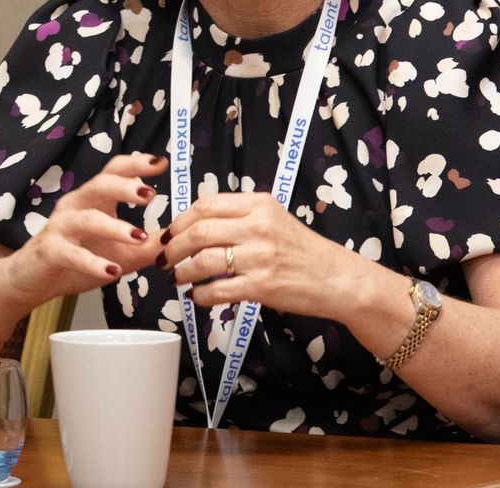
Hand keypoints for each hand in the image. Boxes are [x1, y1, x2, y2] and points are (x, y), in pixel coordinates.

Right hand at [0, 153, 166, 305]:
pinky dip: (93, 262)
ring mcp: (60, 227)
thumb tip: (179, 239)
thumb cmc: (75, 261)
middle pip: (99, 185)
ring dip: (114, 227)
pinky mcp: (50, 251)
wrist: (30, 280)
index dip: (136, 165)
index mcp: (93, 201)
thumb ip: (147, 245)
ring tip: (138, 236)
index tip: (161, 162)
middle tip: (150, 195)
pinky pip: (72, 253)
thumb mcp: (119, 254)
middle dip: (125, 187)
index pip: (113, 172)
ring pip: (87, 219)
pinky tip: (112, 271)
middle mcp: (75, 207)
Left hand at [159, 191, 361, 315]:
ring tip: (175, 277)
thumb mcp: (274, 218)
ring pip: (204, 261)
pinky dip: (200, 295)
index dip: (180, 219)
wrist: (335, 277)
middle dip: (173, 246)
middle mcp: (258, 227)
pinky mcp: (262, 286)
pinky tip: (196, 296)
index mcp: (259, 204)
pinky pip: (218, 290)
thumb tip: (195, 223)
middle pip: (199, 231)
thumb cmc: (302, 250)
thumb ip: (240, 215)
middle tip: (164, 257)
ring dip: (182, 271)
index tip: (168, 232)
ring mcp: (259, 257)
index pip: (206, 205)